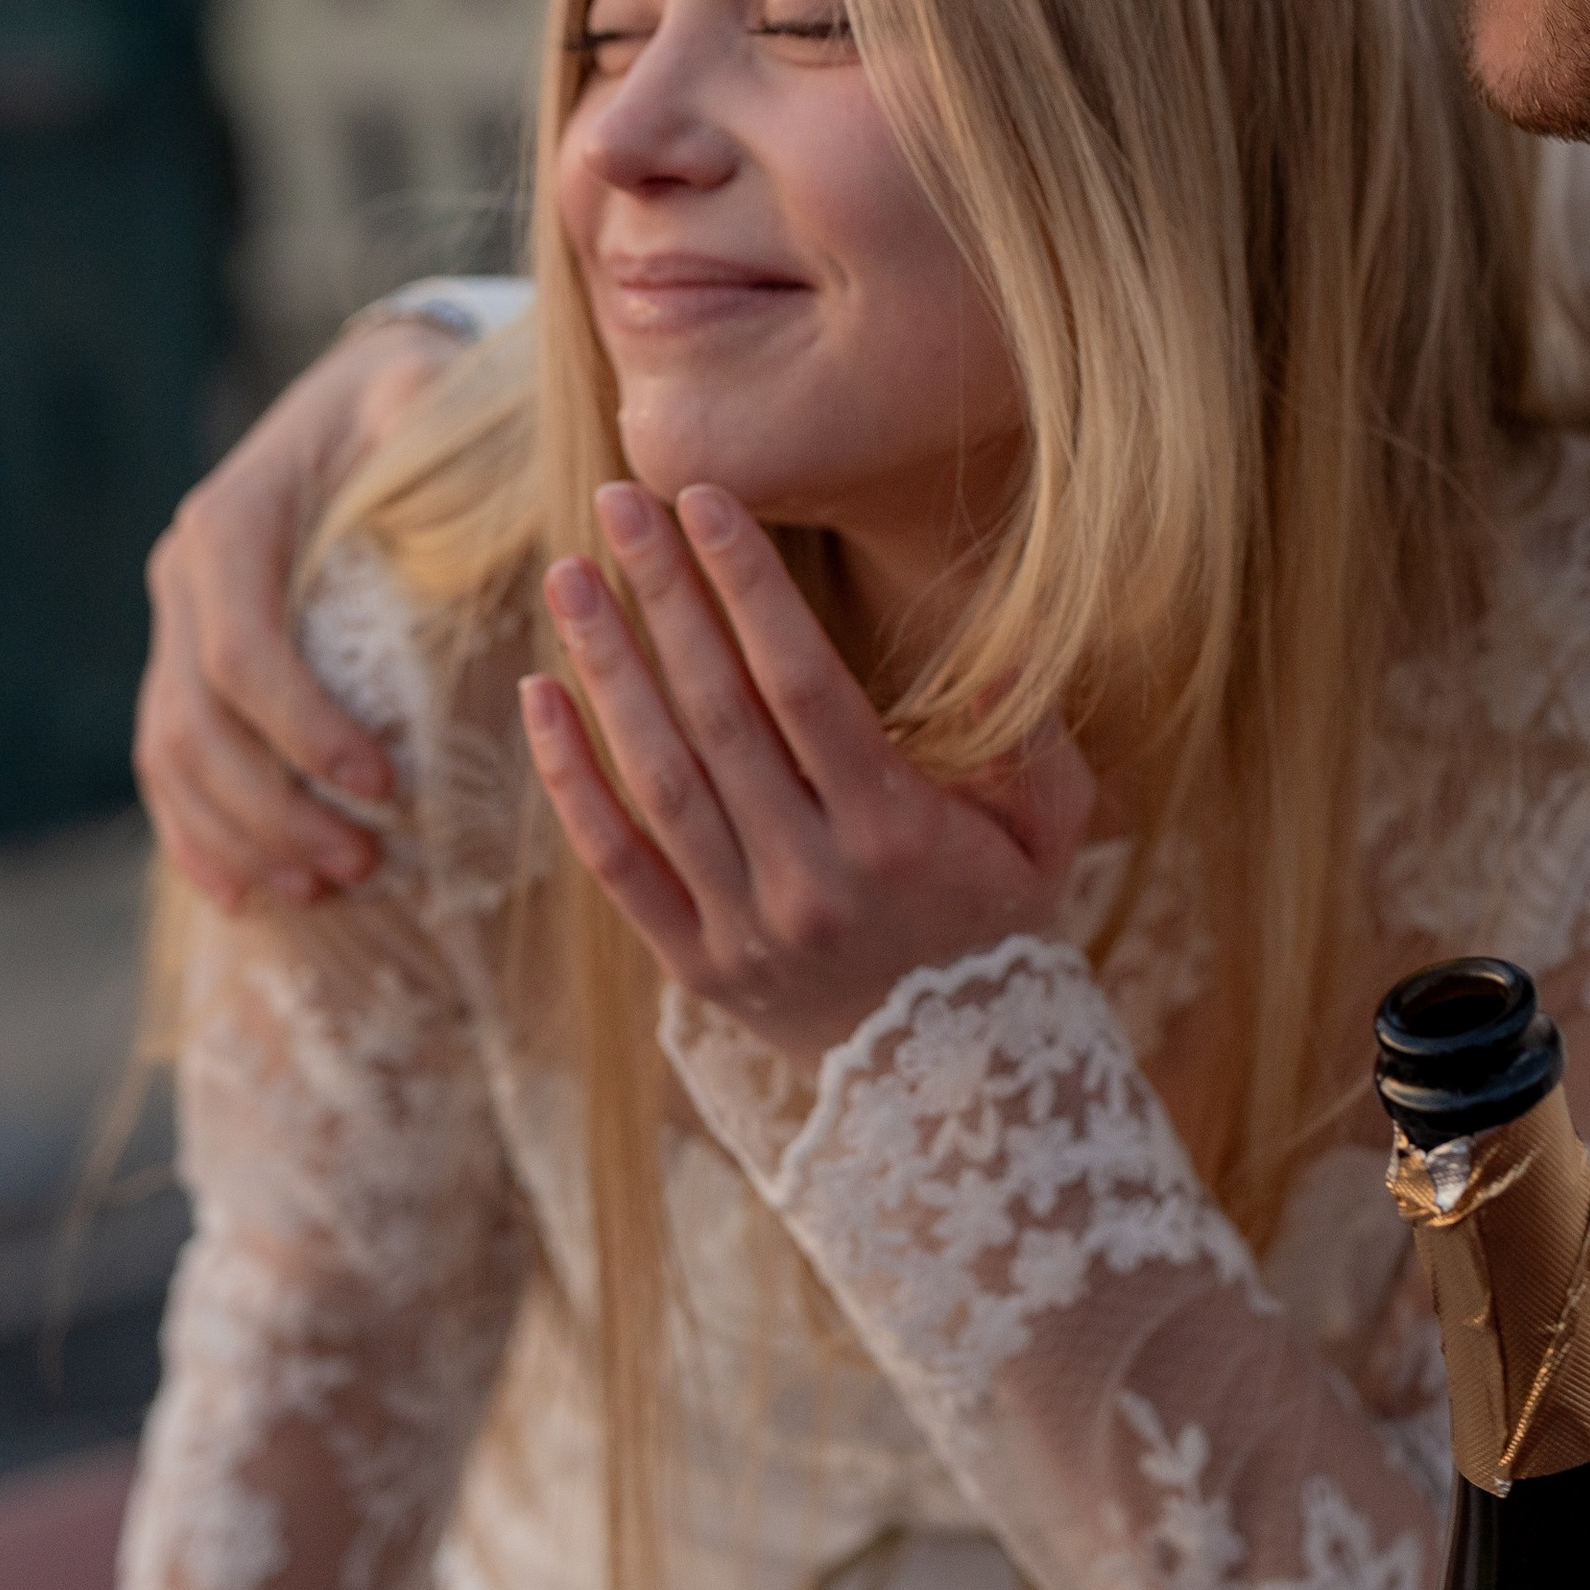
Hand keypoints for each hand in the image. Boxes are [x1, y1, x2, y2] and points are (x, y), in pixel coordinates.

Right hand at [135, 320, 464, 909]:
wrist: (355, 401)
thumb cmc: (407, 405)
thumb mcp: (420, 393)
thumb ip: (420, 413)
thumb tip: (425, 428)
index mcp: (229, 522)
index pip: (242, 653)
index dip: (303, 731)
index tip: (385, 787)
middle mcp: (183, 575)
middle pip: (198, 724)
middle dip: (274, 809)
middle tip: (364, 864)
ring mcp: (174, 624)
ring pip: (172, 757)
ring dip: (240, 836)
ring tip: (329, 887)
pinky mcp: (185, 663)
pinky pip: (169, 763)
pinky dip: (199, 834)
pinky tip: (249, 892)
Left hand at [523, 480, 1094, 1069]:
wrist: (957, 1088)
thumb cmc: (1002, 924)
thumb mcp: (1049, 832)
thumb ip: (1029, 735)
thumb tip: (1004, 642)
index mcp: (897, 834)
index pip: (805, 686)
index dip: (750, 589)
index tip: (707, 502)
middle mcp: (811, 879)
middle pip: (718, 714)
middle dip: (666, 597)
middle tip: (618, 501)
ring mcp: (743, 926)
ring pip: (657, 777)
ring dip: (607, 667)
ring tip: (569, 575)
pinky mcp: (694, 965)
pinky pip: (615, 863)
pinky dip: (570, 779)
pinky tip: (540, 693)